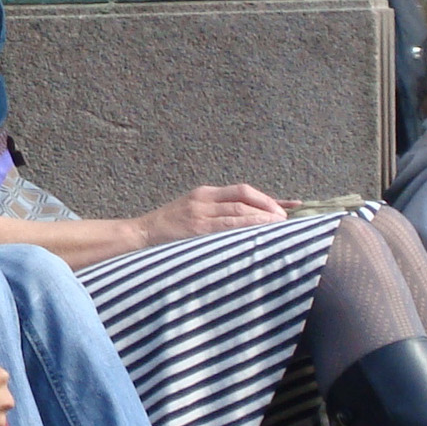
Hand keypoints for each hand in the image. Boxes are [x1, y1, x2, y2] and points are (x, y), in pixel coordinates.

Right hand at [132, 183, 288, 246]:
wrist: (140, 234)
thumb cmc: (167, 229)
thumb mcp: (191, 212)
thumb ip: (214, 212)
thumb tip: (245, 220)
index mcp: (204, 193)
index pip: (242, 191)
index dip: (266, 198)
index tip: (286, 206)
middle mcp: (204, 199)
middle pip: (244, 197)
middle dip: (268, 206)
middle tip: (285, 217)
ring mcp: (199, 213)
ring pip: (238, 210)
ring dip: (261, 218)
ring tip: (278, 225)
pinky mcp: (196, 228)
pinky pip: (227, 226)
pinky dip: (246, 227)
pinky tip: (259, 231)